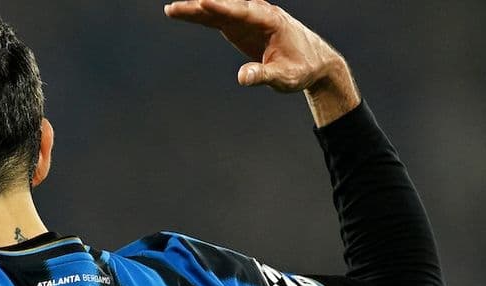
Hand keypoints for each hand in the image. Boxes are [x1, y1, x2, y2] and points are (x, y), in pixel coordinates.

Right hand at [164, 0, 358, 125]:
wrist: (313, 62)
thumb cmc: (302, 68)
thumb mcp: (285, 77)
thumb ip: (263, 76)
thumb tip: (241, 77)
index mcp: (271, 21)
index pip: (242, 12)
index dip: (222, 7)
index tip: (203, 2)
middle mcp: (258, 14)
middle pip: (225, 7)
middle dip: (200, 7)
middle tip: (175, 8)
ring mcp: (248, 19)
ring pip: (218, 10)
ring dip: (195, 9)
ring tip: (171, 10)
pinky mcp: (241, 26)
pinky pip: (217, 18)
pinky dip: (201, 16)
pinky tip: (182, 13)